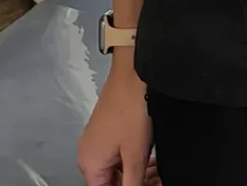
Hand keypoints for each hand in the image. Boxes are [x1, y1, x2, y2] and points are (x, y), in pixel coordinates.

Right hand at [77, 61, 159, 185]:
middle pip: (111, 182)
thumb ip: (132, 182)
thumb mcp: (135, 154)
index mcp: (89, 163)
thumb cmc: (132, 106)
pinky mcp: (110, 128)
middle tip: (156, 182)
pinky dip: (134, 160)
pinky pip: (119, 153)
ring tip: (157, 174)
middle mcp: (89, 153)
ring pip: (117, 168)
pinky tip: (152, 161)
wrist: (134, 71)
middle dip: (134, 184)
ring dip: (137, 174)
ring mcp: (99, 139)